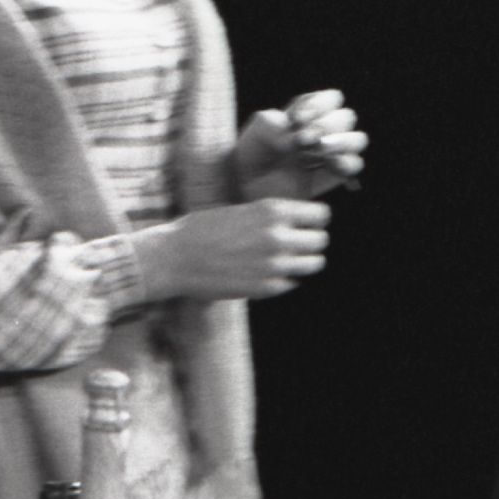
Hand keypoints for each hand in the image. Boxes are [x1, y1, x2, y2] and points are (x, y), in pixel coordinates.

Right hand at [154, 196, 331, 299]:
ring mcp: (274, 266)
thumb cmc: (202, 229)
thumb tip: (295, 221)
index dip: (315, 219)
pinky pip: (293, 283)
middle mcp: (278, 237)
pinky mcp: (266, 288)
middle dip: (311, 241)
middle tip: (297, 243)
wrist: (176, 257)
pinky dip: (285, 279)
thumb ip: (270, 216)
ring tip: (286, 259)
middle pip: (321, 240)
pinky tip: (267, 273)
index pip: (322, 215)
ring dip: (304, 261)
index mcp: (273, 211)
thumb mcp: (241, 210)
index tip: (308, 223)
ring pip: (314, 264)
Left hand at [232, 89, 364, 198]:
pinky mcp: (330, 177)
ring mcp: (329, 154)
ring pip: (358, 139)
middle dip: (328, 124)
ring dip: (341, 141)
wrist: (244, 185)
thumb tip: (300, 138)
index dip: (320, 105)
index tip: (296, 119)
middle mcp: (322, 131)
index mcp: (308, 113)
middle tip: (303, 139)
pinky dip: (346, 161)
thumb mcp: (257, 128)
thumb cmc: (250, 152)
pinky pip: (354, 165)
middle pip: (347, 117)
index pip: (331, 98)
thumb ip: (277, 122)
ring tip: (316, 150)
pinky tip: (328, 163)